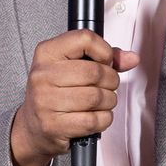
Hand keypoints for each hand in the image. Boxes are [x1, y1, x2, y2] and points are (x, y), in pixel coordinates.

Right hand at [9, 29, 138, 165]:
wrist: (33, 127)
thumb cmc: (55, 93)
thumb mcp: (72, 67)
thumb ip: (103, 58)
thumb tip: (131, 58)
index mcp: (47, 53)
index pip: (85, 39)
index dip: (104, 51)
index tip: (104, 61)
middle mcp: (43, 75)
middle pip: (95, 71)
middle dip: (110, 81)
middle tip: (106, 86)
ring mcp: (46, 101)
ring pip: (97, 97)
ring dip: (108, 102)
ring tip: (101, 102)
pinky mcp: (54, 125)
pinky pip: (94, 120)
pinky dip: (103, 119)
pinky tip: (95, 116)